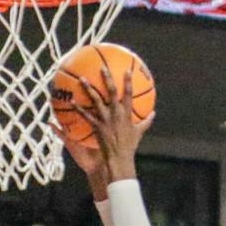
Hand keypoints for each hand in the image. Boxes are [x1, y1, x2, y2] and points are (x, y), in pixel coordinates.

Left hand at [63, 61, 153, 187]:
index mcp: (127, 114)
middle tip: (102, 68)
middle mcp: (116, 114)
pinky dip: (78, 108)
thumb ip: (146, 121)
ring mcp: (106, 120)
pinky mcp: (97, 126)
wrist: (119, 158)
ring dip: (88, 89)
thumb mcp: (139, 132)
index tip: (126, 70)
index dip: (128, 81)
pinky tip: (72, 101)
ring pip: (96, 101)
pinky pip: (86, 115)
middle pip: (111, 93)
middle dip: (107, 79)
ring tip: (81, 79)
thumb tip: (154, 113)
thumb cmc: (129, 146)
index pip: (129, 94)